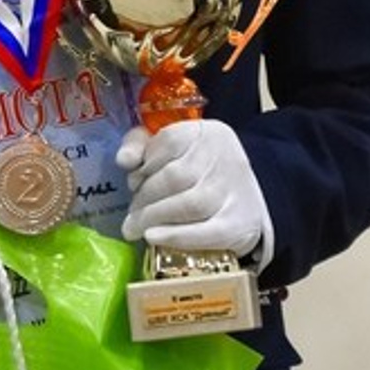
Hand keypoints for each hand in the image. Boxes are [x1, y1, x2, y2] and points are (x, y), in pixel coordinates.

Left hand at [117, 120, 270, 263]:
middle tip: (131, 215)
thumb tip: (123, 160)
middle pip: (175, 176)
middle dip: (145, 197)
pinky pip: (205, 232)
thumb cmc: (199, 173)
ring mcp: (234, 192)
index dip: (145, 163)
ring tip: (136, 228)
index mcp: (206, 133)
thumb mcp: (173, 149)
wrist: (246, 203)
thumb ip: (143, 147)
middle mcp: (224, 157)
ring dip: (154, 217)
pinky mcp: (238, 225)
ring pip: (188, 204)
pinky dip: (175, 236)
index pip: (169, 141)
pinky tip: (153, 237)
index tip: (133, 182)